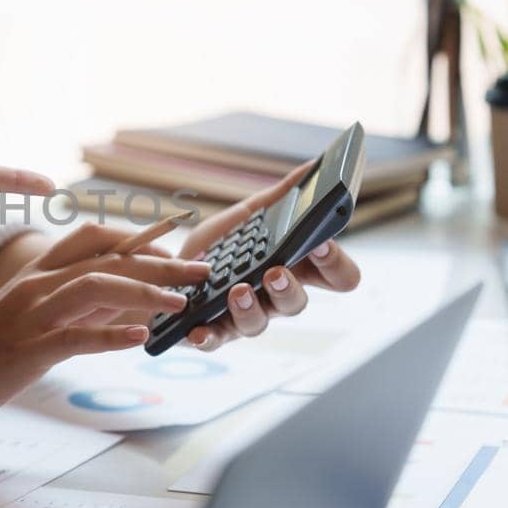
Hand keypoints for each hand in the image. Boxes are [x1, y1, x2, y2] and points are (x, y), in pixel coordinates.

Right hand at [0, 223, 210, 430]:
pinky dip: (109, 335)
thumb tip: (123, 306)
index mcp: (35, 275)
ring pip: (97, 287)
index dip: (138, 234)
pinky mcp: (26, 352)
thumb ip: (71, 309)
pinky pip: (74, 338)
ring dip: (145, 291)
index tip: (176, 242)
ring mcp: (30, 316)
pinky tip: (139, 338)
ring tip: (180, 303)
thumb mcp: (27, 322)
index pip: (92, 236)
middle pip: (108, 258)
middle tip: (202, 269)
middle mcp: (35, 286)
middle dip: (161, 260)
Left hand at [177, 163, 362, 351]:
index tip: (322, 241)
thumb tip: (313, 166)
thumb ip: (281, 197)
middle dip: (287, 288)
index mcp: (293, 268)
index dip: (336, 263)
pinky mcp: (211, 331)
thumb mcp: (248, 217)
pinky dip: (207, 337)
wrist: (171, 270)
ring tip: (237, 290)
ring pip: (259, 324)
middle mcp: (273, 298)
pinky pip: (214, 341)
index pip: (336, 275)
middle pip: (298, 303)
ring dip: (249, 308)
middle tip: (274, 271)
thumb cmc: (221, 247)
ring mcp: (243, 317)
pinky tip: (198, 330)